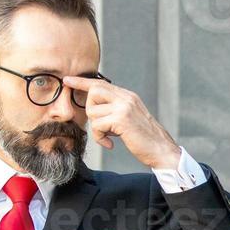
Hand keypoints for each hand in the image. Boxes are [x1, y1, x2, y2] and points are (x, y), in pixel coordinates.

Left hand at [67, 76, 181, 170]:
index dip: (83, 82)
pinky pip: (97, 126)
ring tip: (109, 136)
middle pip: (93, 92)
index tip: (68, 80)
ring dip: (96, 128)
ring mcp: (124, 107)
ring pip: (93, 112)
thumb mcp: (130, 119)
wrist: (161, 150)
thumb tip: (96, 111)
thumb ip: (115, 110)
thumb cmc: (145, 139)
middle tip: (100, 124)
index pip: (101, 83)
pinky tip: (110, 144)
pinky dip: (100, 138)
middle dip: (90, 109)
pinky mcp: (121, 119)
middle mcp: (126, 98)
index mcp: (128, 96)